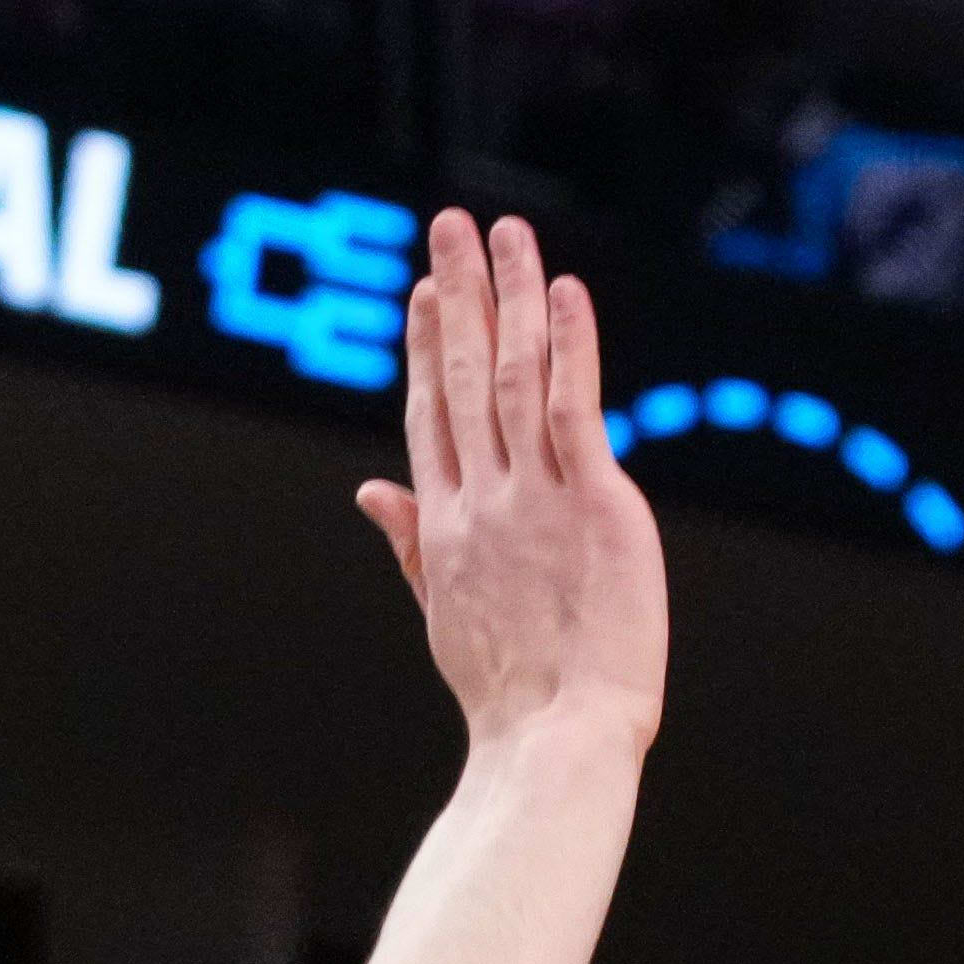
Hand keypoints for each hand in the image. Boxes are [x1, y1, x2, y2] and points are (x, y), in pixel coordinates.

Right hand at [356, 212, 669, 754]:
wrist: (555, 738)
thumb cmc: (510, 693)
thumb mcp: (444, 613)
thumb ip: (410, 543)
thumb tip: (371, 492)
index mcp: (444, 526)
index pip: (430, 414)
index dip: (425, 346)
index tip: (426, 290)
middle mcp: (480, 500)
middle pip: (461, 376)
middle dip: (459, 294)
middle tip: (452, 226)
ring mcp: (533, 498)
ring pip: (514, 374)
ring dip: (510, 296)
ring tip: (505, 234)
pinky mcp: (593, 505)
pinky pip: (574, 408)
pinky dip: (569, 346)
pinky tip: (564, 293)